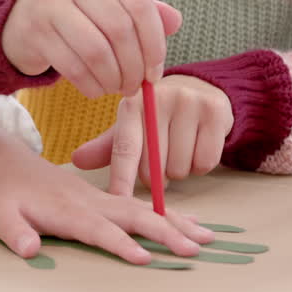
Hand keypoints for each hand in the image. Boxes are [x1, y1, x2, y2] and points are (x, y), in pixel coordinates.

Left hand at [0, 139, 215, 264]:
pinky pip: (143, 206)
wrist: (8, 163)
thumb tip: (28, 250)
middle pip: (134, 216)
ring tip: (207, 237)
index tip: (145, 258)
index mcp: (68, 210)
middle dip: (165, 232)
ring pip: (144, 209)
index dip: (121, 244)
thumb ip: (13, 233)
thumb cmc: (4, 194)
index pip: (99, 229)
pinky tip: (191, 223)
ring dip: (176, 222)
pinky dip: (169, 213)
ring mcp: (101, 198)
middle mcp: (91, 202)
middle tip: (194, 249)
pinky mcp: (106, 198)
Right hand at [3, 0, 182, 97]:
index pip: (138, 1)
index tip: (156, 70)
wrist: (17, 19)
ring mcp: (47, 0)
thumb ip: (142, 11)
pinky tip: (96, 89)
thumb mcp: (109, 2)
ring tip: (117, 88)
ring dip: (114, 79)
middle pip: (119, 28)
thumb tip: (176, 21)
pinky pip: (74, 67)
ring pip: (97, 51)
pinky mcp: (34, 30)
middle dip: (134, 66)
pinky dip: (91, 86)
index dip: (154, 41)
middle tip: (137, 86)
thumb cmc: (75, 12)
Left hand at [71, 75, 233, 195]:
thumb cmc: (158, 116)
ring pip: (180, 168)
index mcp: (132, 104)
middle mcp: (159, 98)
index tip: (118, 201)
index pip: (125, 148)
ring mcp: (189, 101)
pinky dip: (201, 166)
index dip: (121, 179)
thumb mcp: (132, 127)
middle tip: (161, 158)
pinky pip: (205, 162)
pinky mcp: (215, 110)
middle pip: (154, 167)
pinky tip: (197, 146)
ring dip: (180, 171)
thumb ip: (107, 147)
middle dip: (156, 176)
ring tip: (180, 148)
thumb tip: (77, 160)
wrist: (198, 89)